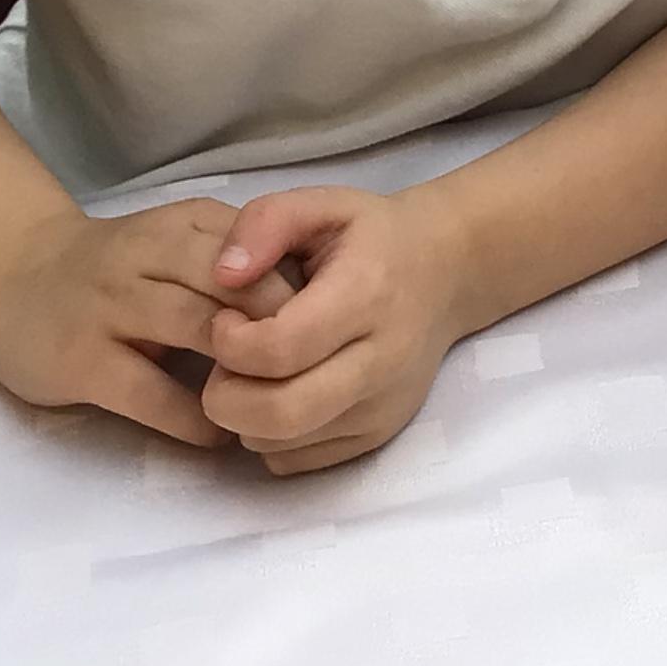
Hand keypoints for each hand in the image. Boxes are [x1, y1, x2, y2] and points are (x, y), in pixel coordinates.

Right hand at [0, 197, 297, 448]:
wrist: (10, 278)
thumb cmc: (112, 268)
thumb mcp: (173, 242)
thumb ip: (231, 260)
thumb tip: (316, 300)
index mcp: (181, 226)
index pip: (261, 248)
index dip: (305, 290)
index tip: (332, 326)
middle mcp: (147, 257)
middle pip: (236, 284)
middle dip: (283, 328)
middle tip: (316, 369)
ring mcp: (110, 308)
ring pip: (198, 330)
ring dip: (244, 371)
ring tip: (273, 404)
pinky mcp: (81, 361)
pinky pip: (150, 393)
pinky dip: (193, 418)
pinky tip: (219, 433)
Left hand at [199, 184, 476, 475]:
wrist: (445, 272)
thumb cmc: (372, 236)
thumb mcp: (321, 203)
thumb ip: (264, 223)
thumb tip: (221, 276)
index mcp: (367, 295)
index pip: (279, 348)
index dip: (231, 342)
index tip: (225, 318)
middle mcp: (383, 360)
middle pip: (280, 413)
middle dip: (225, 396)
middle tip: (225, 361)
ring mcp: (383, 406)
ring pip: (282, 445)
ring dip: (243, 417)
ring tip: (252, 373)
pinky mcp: (378, 435)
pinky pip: (297, 461)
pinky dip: (269, 437)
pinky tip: (278, 393)